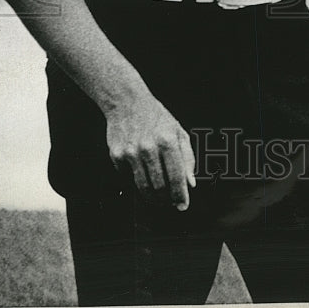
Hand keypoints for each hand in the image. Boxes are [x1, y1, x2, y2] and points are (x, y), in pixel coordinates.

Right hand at [105, 83, 195, 210]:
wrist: (126, 101)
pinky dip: (135, 179)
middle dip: (167, 200)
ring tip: (158, 197)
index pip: (177, 177)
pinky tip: (140, 170)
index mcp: (168, 140)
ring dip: (152, 197)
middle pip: (160, 187)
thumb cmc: (156, 117)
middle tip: (170, 202)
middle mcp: (149, 147)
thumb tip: (191, 184)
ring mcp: (131, 153)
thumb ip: (187, 158)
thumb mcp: (178, 131)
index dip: (181, 196)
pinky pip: (128, 177)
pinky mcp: (117, 156)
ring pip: (143, 187)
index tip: (183, 206)